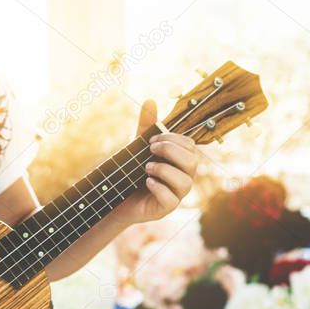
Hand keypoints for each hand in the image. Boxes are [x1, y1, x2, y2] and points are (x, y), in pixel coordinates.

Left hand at [111, 99, 198, 224]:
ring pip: (185, 181)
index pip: (190, 146)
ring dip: (165, 170)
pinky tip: (147, 181)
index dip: (173, 140)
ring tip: (147, 167)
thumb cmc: (132, 170)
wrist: (116, 196)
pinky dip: (160, 187)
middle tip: (150, 149)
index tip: (152, 139)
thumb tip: (150, 100)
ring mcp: (176, 194)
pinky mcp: (166, 208)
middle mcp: (183, 177)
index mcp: (180, 161)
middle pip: (193, 161)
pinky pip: (172, 199)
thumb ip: (146, 126)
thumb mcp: (138, 146)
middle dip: (171, 151)